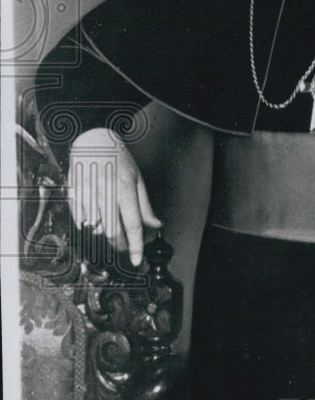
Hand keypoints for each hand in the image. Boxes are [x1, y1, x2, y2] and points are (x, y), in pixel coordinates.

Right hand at [68, 128, 161, 265]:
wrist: (92, 140)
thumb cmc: (117, 158)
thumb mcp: (138, 179)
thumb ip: (145, 206)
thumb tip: (155, 226)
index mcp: (124, 189)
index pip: (132, 225)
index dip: (135, 246)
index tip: (136, 260)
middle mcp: (105, 194)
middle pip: (113, 232)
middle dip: (120, 246)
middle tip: (125, 248)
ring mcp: (88, 195)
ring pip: (96, 229)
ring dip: (104, 236)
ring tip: (111, 230)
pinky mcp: (74, 196)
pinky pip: (81, 222)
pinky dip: (89, 227)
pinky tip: (96, 220)